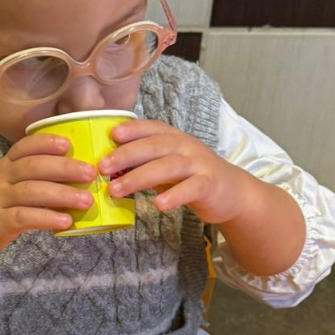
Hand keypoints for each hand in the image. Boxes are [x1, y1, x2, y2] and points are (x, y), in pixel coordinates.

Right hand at [0, 134, 96, 254]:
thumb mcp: (7, 180)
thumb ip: (34, 175)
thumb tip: (77, 172)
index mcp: (6, 164)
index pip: (25, 147)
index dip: (46, 143)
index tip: (68, 144)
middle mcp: (1, 178)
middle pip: (33, 167)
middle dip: (64, 168)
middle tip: (90, 173)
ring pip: (31, 191)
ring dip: (62, 194)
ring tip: (86, 200)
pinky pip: (24, 217)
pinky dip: (47, 218)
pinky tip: (65, 220)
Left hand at [99, 119, 247, 223]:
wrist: (232, 193)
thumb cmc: (192, 177)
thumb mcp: (169, 165)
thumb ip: (145, 162)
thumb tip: (108, 167)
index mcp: (175, 139)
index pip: (153, 129)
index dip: (133, 129)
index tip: (112, 135)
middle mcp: (187, 147)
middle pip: (155, 146)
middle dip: (126, 155)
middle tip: (102, 167)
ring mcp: (199, 165)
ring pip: (168, 167)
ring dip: (139, 178)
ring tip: (116, 190)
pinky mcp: (209, 185)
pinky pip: (191, 188)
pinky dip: (174, 196)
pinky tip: (158, 205)